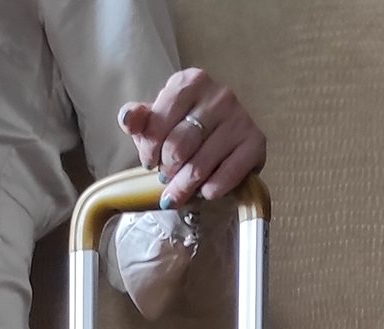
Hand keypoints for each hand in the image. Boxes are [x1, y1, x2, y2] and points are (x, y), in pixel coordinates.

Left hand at [119, 68, 266, 209]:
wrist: (226, 143)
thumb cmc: (184, 131)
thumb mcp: (157, 122)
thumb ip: (139, 120)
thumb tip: (128, 117)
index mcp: (190, 82)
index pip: (156, 125)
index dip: (149, 152)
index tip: (151, 161)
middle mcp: (218, 94)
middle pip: (177, 149)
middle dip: (167, 171)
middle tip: (169, 174)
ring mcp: (240, 117)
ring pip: (198, 167)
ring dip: (184, 187)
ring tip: (181, 189)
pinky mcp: (256, 142)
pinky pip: (223, 179)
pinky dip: (208, 191)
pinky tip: (205, 189)